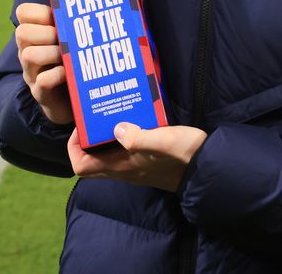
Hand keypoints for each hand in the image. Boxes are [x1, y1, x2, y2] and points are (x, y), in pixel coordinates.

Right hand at [14, 2, 72, 124]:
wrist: (73, 101)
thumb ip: (76, 21)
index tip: (59, 18)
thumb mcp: (72, 39)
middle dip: (46, 33)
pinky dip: (57, 75)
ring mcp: (32, 74)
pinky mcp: (41, 94)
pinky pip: (43, 81)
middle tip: (65, 40)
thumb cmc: (74, 62)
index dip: (40, 11)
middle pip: (22, 33)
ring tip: (68, 57)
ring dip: (52, 53)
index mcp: (34, 35)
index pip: (24, 12)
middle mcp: (27, 52)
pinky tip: (69, 74)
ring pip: (29, 55)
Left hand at [68, 123, 207, 191]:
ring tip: (109, 111)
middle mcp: (123, 169)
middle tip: (92, 116)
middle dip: (84, 140)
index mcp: (121, 166)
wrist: (208, 167)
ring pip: (104, 155)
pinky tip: (130, 117)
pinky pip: (122, 150)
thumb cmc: (185, 154)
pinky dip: (119, 135)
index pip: (81, 166)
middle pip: (89, 161)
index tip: (82, 126)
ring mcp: (134, 166)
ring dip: (101, 136)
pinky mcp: (145, 160)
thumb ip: (138, 137)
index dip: (74, 147)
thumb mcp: (163, 141)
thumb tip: (116, 127)